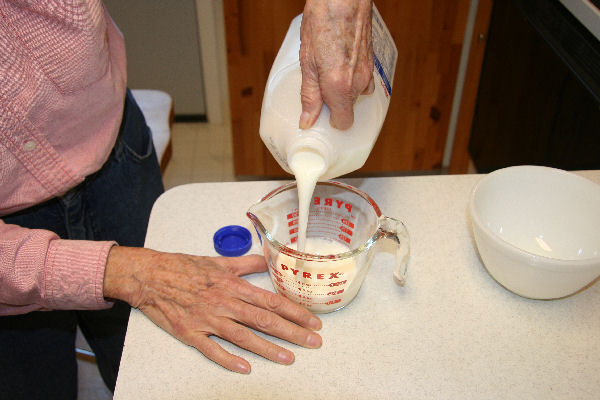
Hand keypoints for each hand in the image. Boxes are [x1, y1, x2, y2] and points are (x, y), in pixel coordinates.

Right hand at [103, 247, 321, 373]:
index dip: (295, 312)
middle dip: (292, 332)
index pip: (271, 300)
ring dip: (268, 348)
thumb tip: (268, 261)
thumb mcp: (218, 260)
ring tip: (289, 358)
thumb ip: (246, 264)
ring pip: (243, 336)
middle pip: (264, 320)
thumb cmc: (183, 267)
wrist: (150, 275)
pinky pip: (212, 349)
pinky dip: (229, 359)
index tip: (312, 322)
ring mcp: (207, 319)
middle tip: (313, 342)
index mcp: (232, 284)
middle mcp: (224, 302)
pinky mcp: (190, 332)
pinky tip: (246, 368)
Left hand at [299, 0, 373, 129]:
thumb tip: (307, 121)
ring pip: (356, 93)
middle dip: (335, 102)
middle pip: (348, 108)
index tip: (321, 115)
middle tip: (320, 85)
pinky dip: (353, 76)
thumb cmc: (324, 24)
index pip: (344, 123)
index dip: (331, 121)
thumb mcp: (307, 63)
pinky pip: (363, 79)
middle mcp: (358, 83)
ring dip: (344, 88)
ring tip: (330, 69)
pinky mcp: (372, 62)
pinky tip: (342, 62)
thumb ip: (309, 95)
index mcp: (340, 87)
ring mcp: (368, 72)